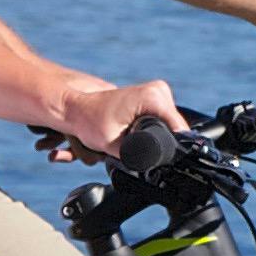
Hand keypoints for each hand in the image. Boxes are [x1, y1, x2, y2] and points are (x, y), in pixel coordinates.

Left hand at [52, 71, 185, 159]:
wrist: (77, 108)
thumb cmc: (89, 122)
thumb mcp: (113, 145)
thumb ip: (136, 156)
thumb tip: (156, 165)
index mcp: (153, 98)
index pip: (178, 129)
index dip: (169, 147)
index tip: (155, 157)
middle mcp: (158, 90)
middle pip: (173, 127)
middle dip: (158, 140)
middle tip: (130, 142)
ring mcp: (156, 90)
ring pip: (168, 124)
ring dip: (154, 133)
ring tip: (128, 134)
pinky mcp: (153, 95)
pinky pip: (163, 117)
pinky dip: (152, 126)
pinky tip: (132, 129)